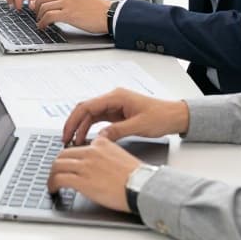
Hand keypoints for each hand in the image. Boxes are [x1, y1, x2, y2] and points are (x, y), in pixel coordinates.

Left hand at [31, 0, 109, 31]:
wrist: (110, 15)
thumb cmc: (99, 8)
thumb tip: (54, 3)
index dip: (42, 0)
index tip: (40, 7)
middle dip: (37, 8)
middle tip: (37, 15)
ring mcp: (67, 1)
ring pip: (43, 7)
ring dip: (39, 16)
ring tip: (40, 22)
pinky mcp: (68, 14)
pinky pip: (48, 16)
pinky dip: (42, 22)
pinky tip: (43, 26)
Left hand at [46, 135, 141, 211]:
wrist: (141, 186)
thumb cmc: (137, 177)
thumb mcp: (121, 156)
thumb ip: (106, 155)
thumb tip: (97, 164)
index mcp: (101, 144)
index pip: (77, 147)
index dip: (70, 157)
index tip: (67, 163)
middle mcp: (90, 152)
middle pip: (63, 154)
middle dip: (57, 165)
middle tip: (56, 173)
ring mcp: (84, 166)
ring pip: (57, 165)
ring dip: (52, 175)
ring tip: (52, 183)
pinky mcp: (81, 180)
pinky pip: (59, 179)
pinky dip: (52, 184)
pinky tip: (53, 189)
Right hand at [60, 88, 189, 146]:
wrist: (174, 116)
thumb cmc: (161, 117)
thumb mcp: (139, 126)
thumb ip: (117, 131)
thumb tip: (100, 138)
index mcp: (116, 97)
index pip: (88, 106)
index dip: (75, 120)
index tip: (67, 133)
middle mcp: (113, 99)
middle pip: (85, 109)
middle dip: (74, 123)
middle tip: (66, 138)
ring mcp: (114, 106)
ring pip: (90, 115)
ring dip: (81, 127)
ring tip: (75, 141)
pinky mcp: (117, 113)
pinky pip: (98, 120)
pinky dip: (90, 128)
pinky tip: (87, 138)